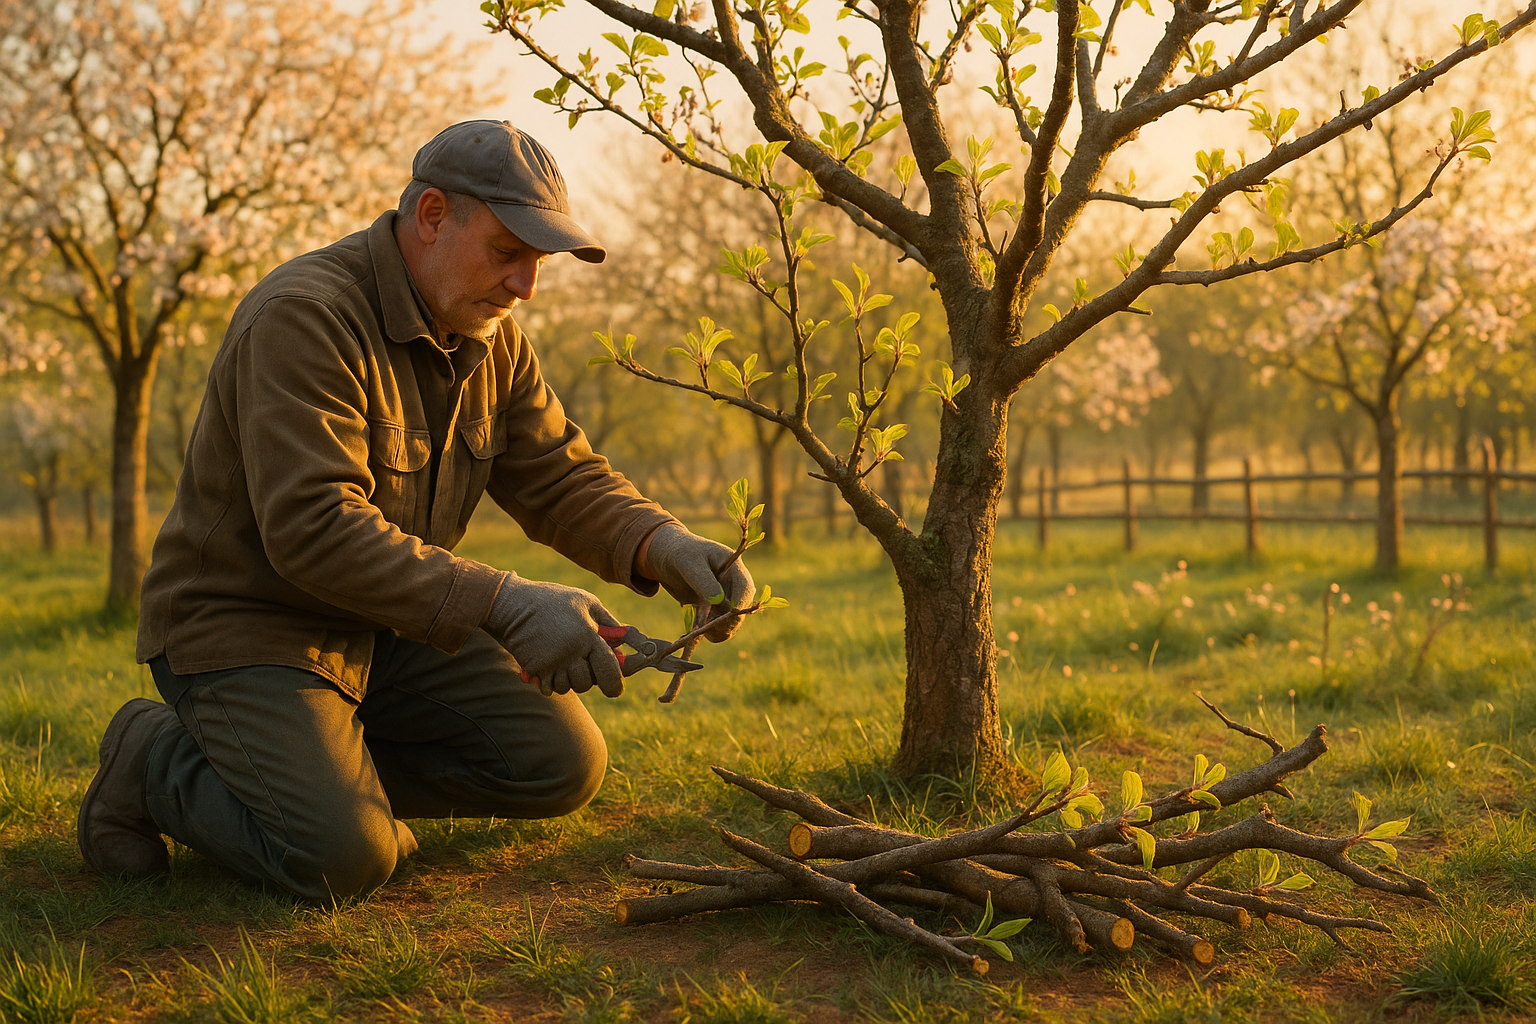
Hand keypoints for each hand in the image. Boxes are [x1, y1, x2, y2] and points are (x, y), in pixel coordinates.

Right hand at [483, 573, 625, 696]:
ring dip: (569, 680)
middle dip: (589, 679)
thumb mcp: (586, 601)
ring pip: (569, 688)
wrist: (512, 604)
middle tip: (583, 666)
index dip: (615, 684)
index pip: (610, 670)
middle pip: (588, 683)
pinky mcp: (535, 670)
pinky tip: (550, 668)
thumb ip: (609, 622)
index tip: (615, 688)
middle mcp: (572, 652)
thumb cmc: (553, 600)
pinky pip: (550, 689)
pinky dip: (552, 683)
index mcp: (588, 635)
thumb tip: (625, 641)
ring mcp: (552, 663)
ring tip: (564, 662)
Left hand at [641, 524, 754, 641]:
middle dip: (727, 620)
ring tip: (698, 629)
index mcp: (733, 566)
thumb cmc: (681, 554)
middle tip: (706, 626)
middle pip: (742, 609)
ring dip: (718, 629)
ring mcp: (727, 598)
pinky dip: (710, 631)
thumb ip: (703, 580)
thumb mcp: (688, 563)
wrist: (670, 557)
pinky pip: (719, 626)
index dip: (740, 603)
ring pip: (732, 622)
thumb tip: (718, 600)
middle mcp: (734, 584)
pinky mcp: (717, 609)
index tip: (729, 614)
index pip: (745, 588)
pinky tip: (695, 631)